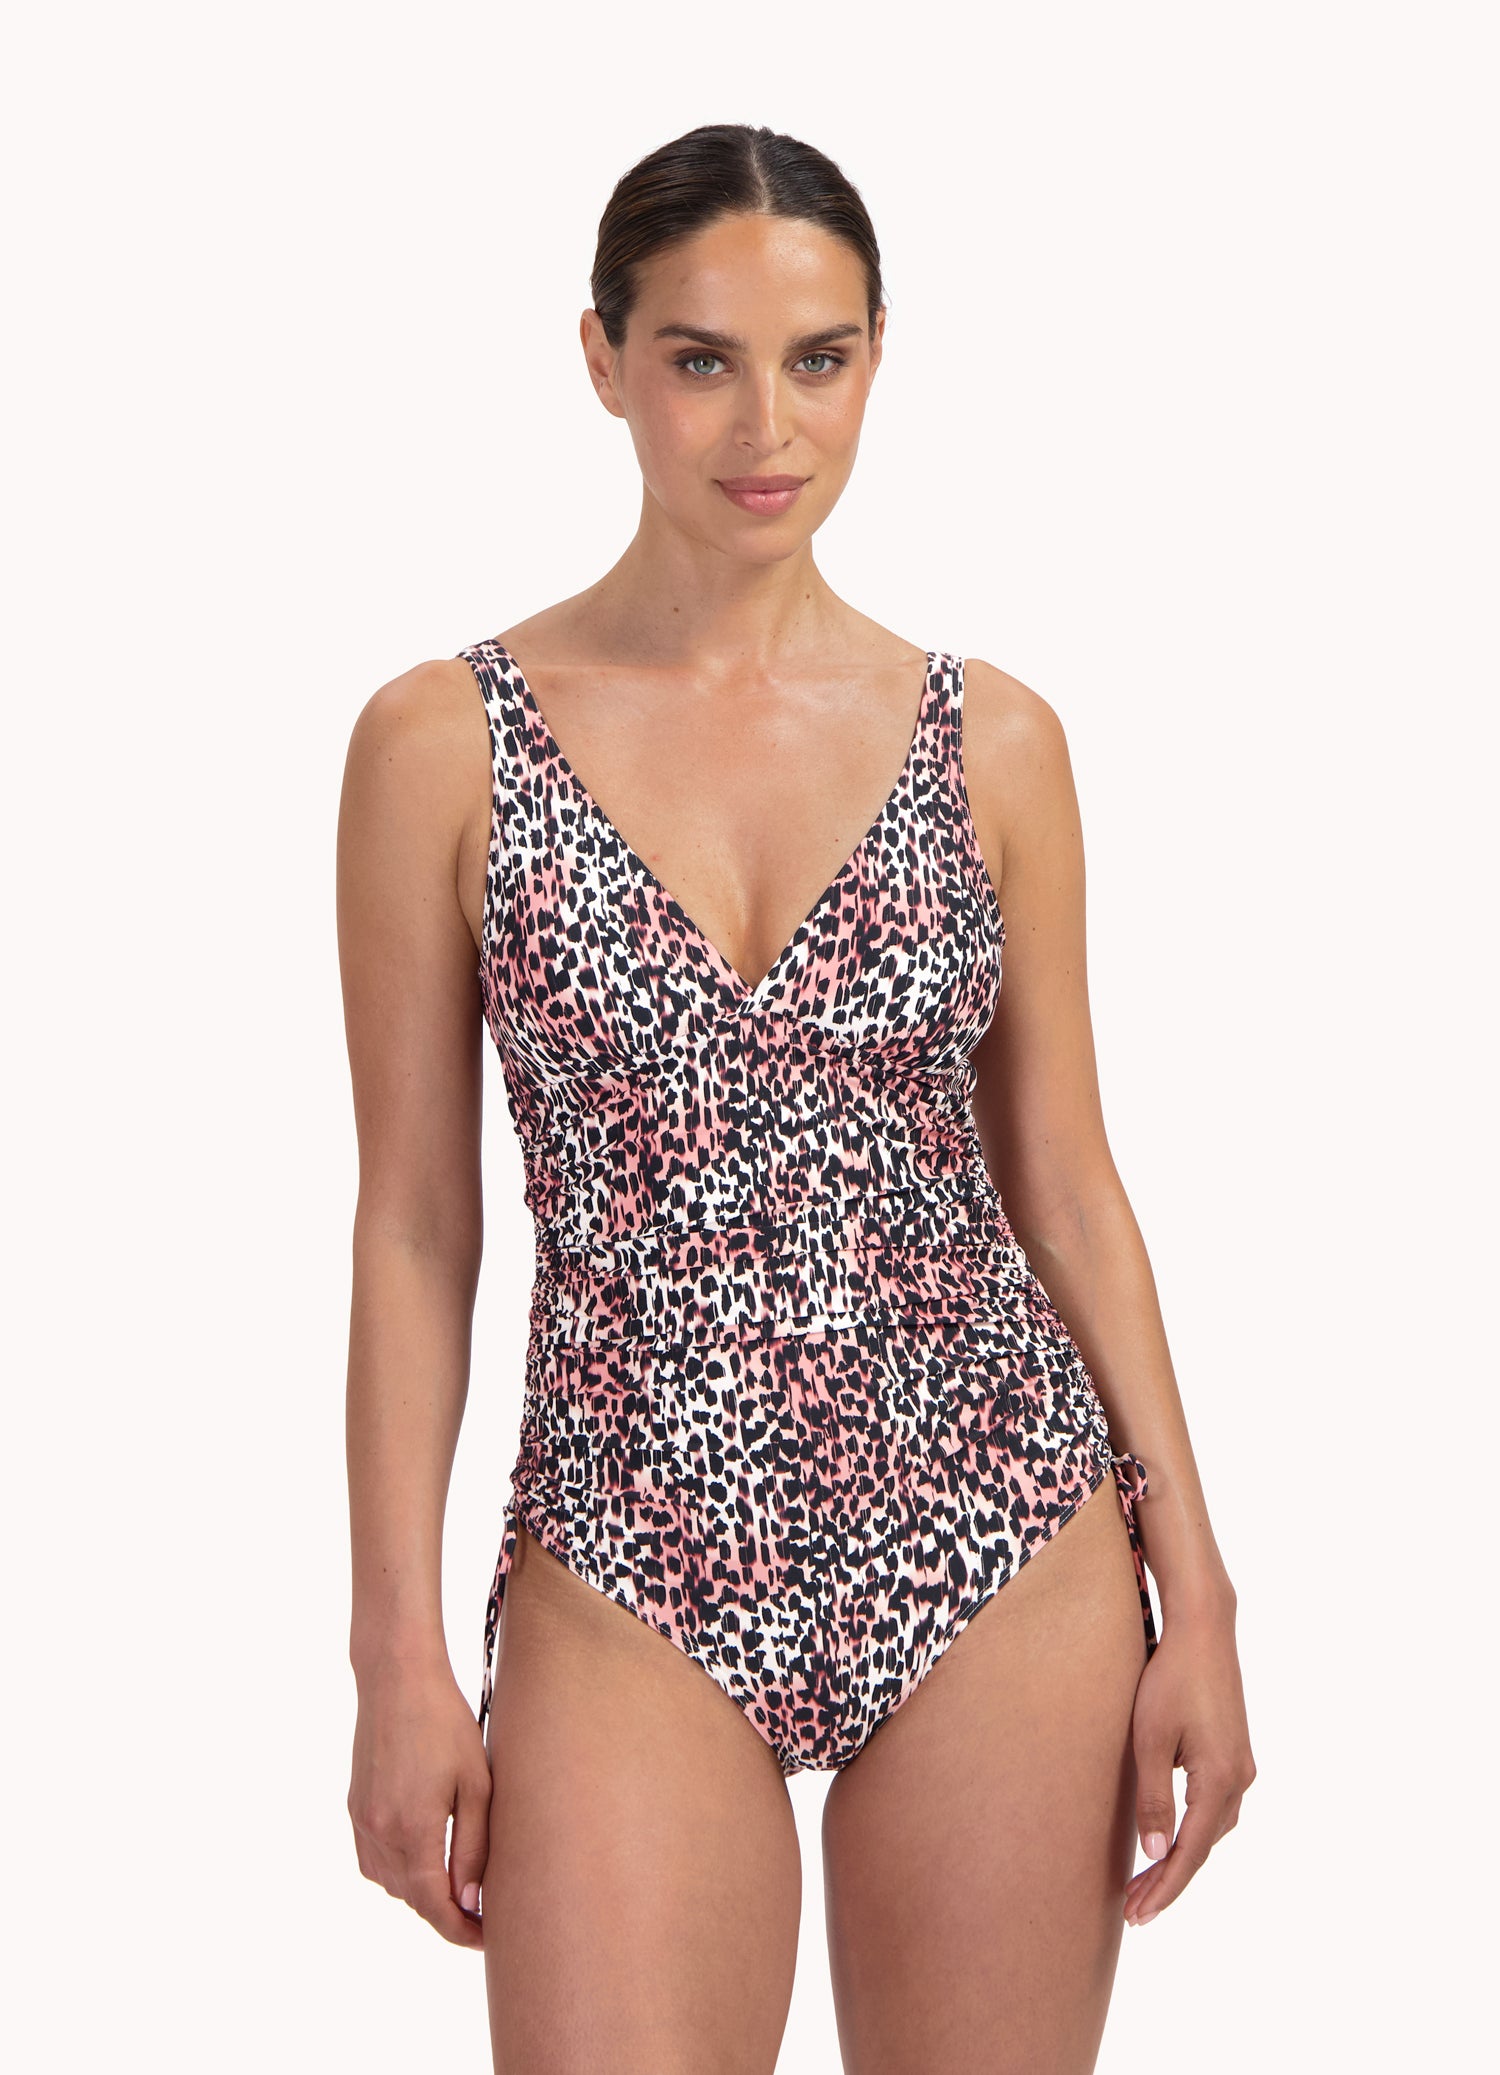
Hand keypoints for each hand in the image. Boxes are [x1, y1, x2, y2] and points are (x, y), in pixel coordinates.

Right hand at [348, 1652, 492, 1949]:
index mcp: (412, 1830)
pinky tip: (421, 1858)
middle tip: (480, 1912)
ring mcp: (362, 1821)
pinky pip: (373, 1860)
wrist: (397, 1679)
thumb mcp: (476, 1784)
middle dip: (444, 1912)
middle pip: (411, 1898)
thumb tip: (469, 1902)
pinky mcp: (355, 1807)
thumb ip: (473, 1847)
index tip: (485, 1937)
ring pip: (389, 1883)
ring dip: (420, 1893)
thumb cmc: (445, 1724)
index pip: (434, 1905)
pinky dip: (397, 1871)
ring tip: (456, 1886)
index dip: (460, 1930)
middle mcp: (379, 1832)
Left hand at [1125, 1596, 1255, 1926]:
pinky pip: (1215, 1808)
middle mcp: (1239, 1779)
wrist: (1203, 1630)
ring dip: (1180, 1856)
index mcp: (1219, 1780)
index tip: (1137, 1917)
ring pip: (1211, 1830)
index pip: (1190, 1852)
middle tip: (1132, 1911)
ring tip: (1143, 1881)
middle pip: (1203, 1847)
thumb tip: (1153, 1853)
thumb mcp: (1149, 1739)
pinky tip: (1169, 1837)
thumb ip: (1153, 1798)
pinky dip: (1192, 1831)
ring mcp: (1241, 1766)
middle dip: (1167, 1880)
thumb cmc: (1169, 1679)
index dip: (1164, 1888)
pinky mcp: (1235, 1753)